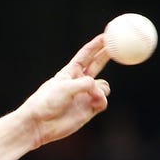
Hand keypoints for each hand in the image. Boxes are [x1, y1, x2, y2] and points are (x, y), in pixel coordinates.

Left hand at [20, 33, 110, 147]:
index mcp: (69, 72)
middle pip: (97, 64)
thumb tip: (98, 87)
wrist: (39, 124)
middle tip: (121, 46)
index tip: (107, 35)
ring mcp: (84, 95)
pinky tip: (95, 103)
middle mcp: (78, 82)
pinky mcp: (88, 109)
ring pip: (104, 86)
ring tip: (92, 95)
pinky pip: (103, 100)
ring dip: (101, 88)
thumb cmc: (45, 103)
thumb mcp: (64, 87)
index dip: (96, 45)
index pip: (85, 55)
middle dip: (107, 55)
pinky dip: (102, 99)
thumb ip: (84, 83)